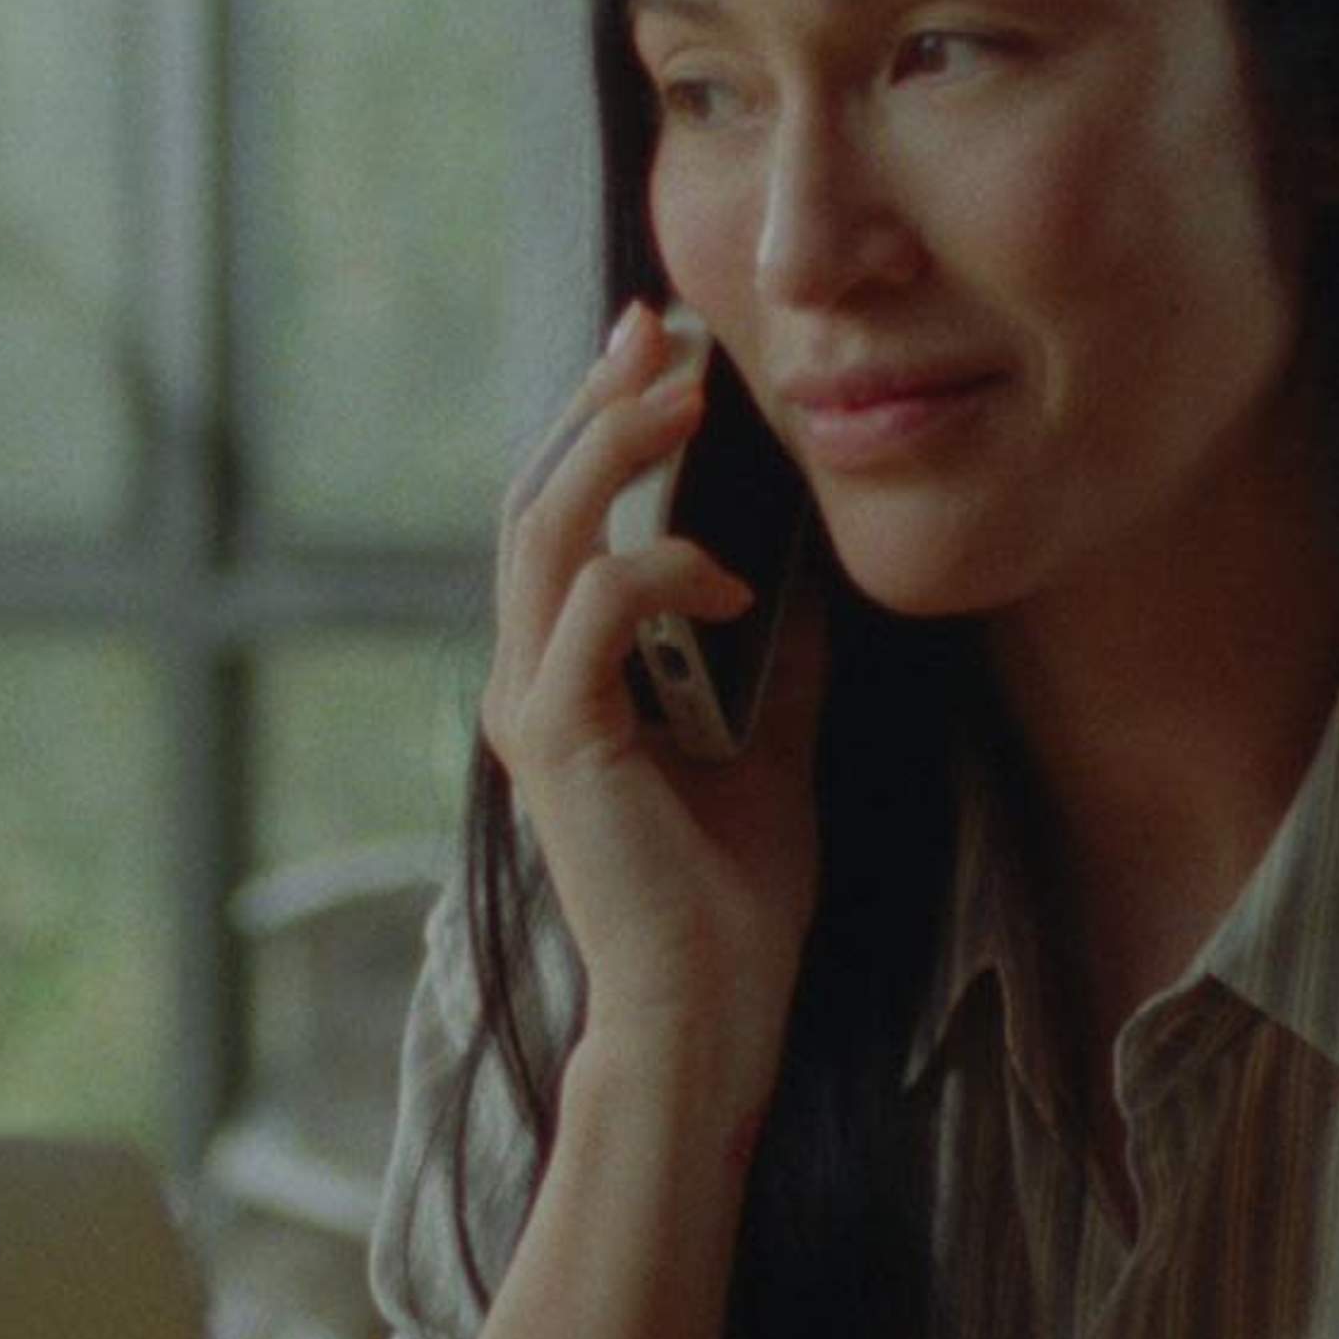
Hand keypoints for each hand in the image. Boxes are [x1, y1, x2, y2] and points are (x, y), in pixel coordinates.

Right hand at [483, 302, 830, 1112]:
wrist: (709, 1010)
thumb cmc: (731, 893)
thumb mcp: (774, 737)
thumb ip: (775, 652)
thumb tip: (808, 561)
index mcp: (565, 675)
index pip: (562, 519)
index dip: (599, 422)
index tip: (660, 345)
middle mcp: (529, 680)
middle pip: (535, 500)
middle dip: (597, 403)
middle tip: (660, 328)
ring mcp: (533, 710)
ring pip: (544, 537)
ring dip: (614, 451)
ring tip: (682, 394)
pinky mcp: (560, 744)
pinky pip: (592, 616)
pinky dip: (656, 573)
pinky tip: (727, 579)